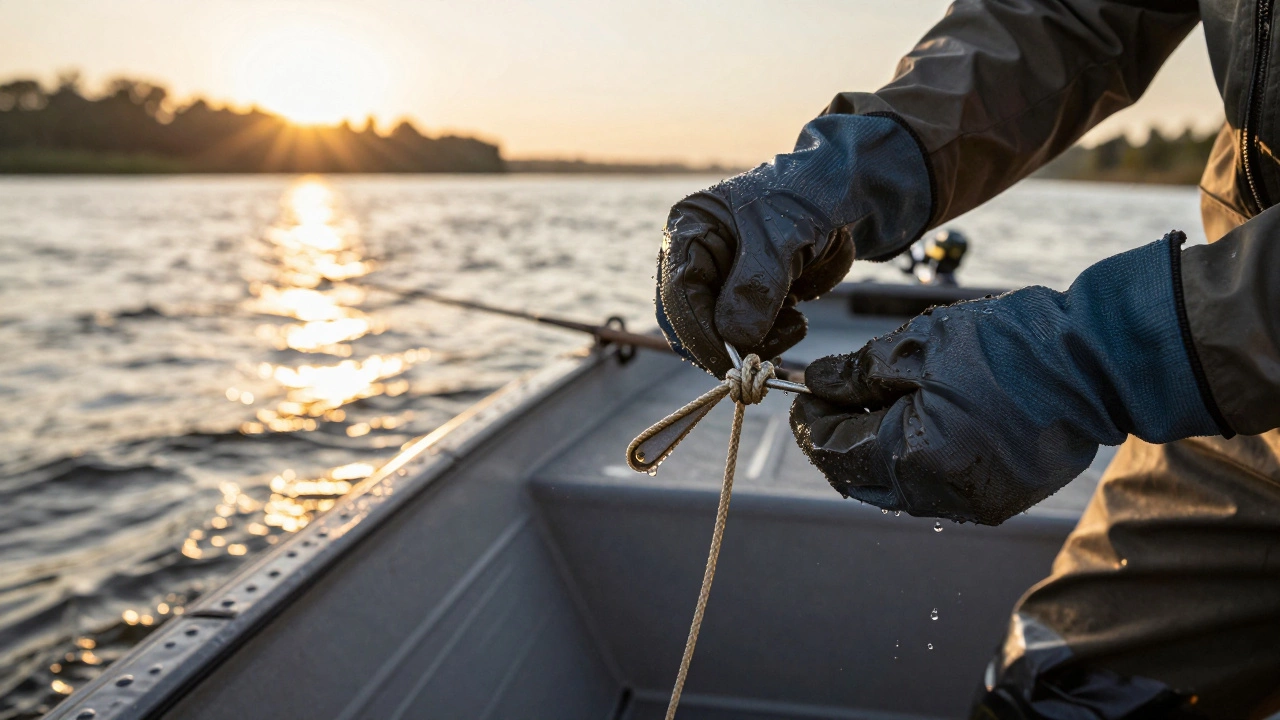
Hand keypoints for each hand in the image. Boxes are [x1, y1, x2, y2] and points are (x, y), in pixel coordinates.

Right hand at [656, 113, 931, 376]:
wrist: (838, 199)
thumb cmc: (806, 201)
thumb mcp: (782, 240)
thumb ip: (757, 287)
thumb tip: (735, 338)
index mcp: (689, 228)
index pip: (679, 291)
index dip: (700, 332)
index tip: (730, 363)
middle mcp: (692, 257)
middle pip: (688, 319)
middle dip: (726, 342)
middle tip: (767, 354)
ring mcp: (714, 280)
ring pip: (714, 334)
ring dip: (753, 343)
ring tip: (793, 324)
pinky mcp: (737, 299)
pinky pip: (740, 335)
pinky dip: (766, 339)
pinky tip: (794, 319)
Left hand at [789, 234, 1226, 524]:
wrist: (1097, 363)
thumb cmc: (1010, 345)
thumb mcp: (919, 345)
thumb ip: (858, 372)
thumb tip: (816, 381)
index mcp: (912, 457)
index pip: (833, 451)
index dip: (809, 421)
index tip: (803, 392)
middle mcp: (937, 494)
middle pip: (857, 477)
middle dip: (834, 438)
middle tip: (829, 397)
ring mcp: (970, 503)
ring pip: (892, 485)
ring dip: (870, 448)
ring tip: (871, 400)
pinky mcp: (996, 499)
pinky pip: (931, 487)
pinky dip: (909, 457)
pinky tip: (912, 417)